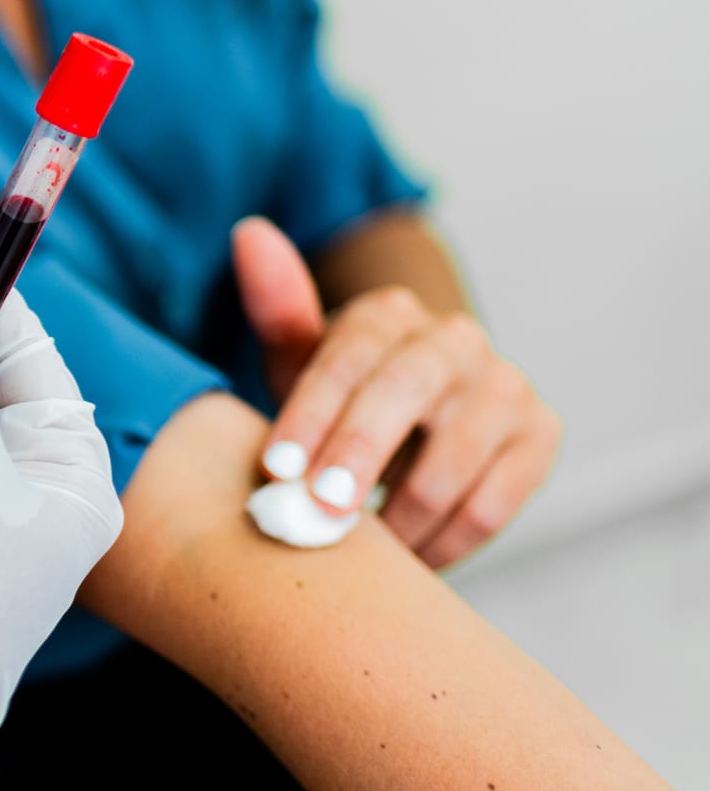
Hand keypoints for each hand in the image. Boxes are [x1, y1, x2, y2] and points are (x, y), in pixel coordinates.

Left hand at [233, 216, 560, 566]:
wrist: (414, 422)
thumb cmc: (338, 397)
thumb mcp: (301, 359)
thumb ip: (278, 310)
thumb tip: (249, 232)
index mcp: (388, 313)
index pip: (348, 356)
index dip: (310, 414)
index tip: (275, 469)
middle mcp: (455, 340)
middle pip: (406, 392)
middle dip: (358, 455)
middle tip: (319, 514)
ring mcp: (505, 386)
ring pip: (455, 458)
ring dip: (399, 514)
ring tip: (356, 551)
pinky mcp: (541, 436)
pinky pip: (494, 502)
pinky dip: (446, 540)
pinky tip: (408, 558)